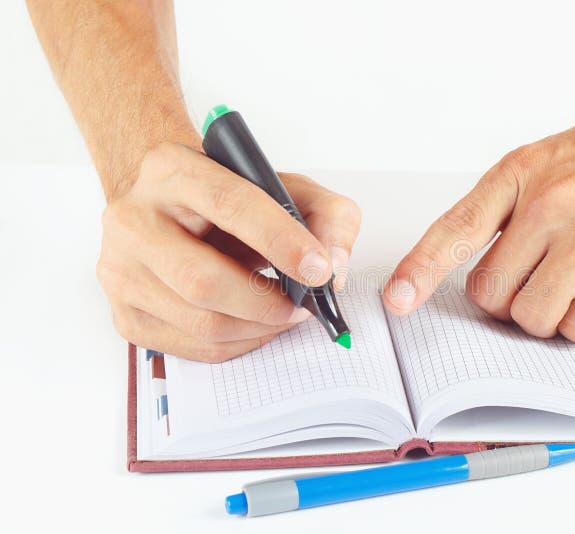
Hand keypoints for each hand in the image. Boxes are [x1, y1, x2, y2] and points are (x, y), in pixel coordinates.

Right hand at [97, 142, 359, 360]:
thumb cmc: (227, 199)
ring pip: (199, 320)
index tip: (320, 269)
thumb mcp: (285, 187)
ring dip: (258, 327)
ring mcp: (120, 269)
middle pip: (203, 279)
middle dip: (267, 302)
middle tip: (304, 306)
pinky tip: (256, 326)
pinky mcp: (124, 312)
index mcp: (171, 169)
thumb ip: (326, 215)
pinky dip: (237, 344)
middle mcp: (132, 217)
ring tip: (284, 314)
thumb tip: (334, 266)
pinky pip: (190, 346)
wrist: (168, 210)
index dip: (280, 240)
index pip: (229, 204)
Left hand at [383, 94, 574, 341]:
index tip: (398, 301)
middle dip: (502, 302)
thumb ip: (506, 210)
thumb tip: (472, 266)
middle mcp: (549, 206)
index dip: (419, 271)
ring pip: (533, 317)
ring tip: (565, 289)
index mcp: (519, 176)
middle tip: (527, 284)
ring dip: (542, 317)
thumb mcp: (546, 160)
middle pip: (490, 294)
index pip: (454, 231)